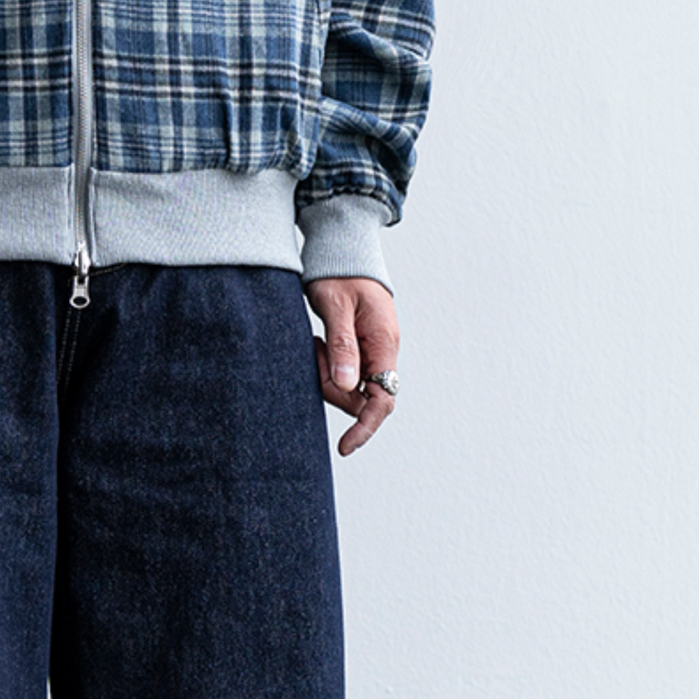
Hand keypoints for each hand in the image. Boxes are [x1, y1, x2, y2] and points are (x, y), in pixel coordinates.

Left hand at [304, 275, 399, 456]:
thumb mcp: (336, 308)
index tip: (344, 447)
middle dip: (331, 387)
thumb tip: (347, 386)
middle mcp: (383, 352)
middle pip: (360, 397)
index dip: (364, 427)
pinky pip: (344, 372)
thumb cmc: (339, 273)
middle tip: (315, 351)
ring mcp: (373, 351)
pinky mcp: (361, 348)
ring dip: (327, 374)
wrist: (343, 250)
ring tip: (316, 342)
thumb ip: (343, 347)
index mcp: (384, 344)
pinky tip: (318, 343)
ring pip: (348, 387)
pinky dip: (327, 366)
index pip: (382, 400)